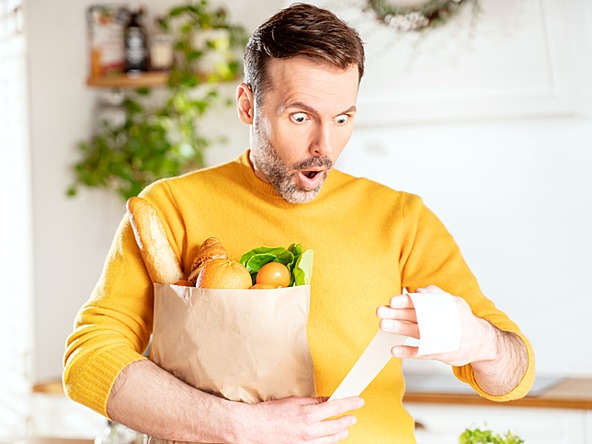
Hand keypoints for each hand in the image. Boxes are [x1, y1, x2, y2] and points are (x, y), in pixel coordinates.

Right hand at [234, 396, 363, 442]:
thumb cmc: (271, 413)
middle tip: (353, 417)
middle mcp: (309, 430)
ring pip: (331, 440)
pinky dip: (328, 442)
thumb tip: (328, 400)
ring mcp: (306, 443)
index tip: (359, 401)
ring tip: (345, 429)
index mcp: (308, 414)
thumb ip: (314, 402)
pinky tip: (330, 439)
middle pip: (337, 426)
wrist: (254, 428)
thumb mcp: (294, 401)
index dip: (350, 404)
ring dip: (340, 433)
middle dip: (348, 420)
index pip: (336, 407)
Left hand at [376, 285, 496, 366]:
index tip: (393, 301)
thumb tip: (418, 291)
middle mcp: (440, 323)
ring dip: (398, 328)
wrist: (482, 343)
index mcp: (443, 308)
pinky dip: (408, 352)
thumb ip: (436, 295)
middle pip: (414, 316)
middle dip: (396, 313)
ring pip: (415, 332)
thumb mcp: (455, 303)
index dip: (407, 301)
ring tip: (383, 325)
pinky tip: (394, 350)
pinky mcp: (439, 353)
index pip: (422, 302)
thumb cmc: (462, 319)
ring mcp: (439, 339)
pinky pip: (421, 353)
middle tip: (380, 311)